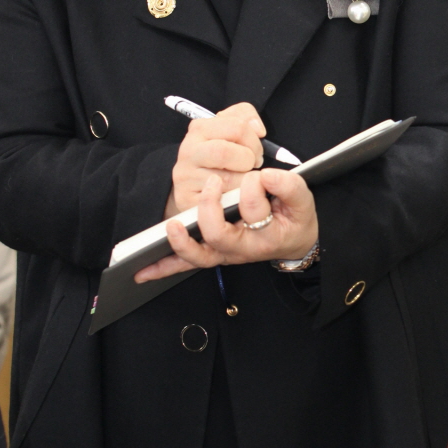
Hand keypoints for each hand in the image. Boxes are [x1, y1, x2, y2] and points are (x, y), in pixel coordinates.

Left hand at [135, 167, 318, 282]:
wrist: (296, 242)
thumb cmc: (296, 221)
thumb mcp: (303, 201)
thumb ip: (289, 186)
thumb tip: (265, 177)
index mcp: (264, 236)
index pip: (253, 210)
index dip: (254, 187)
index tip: (262, 175)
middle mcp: (240, 249)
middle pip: (217, 235)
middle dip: (210, 207)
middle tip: (215, 183)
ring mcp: (223, 253)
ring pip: (197, 256)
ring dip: (180, 243)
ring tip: (172, 226)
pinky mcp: (211, 252)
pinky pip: (185, 263)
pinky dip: (164, 267)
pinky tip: (144, 271)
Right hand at [167, 102, 265, 214]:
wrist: (196, 188)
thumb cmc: (220, 158)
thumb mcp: (230, 131)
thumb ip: (245, 118)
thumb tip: (258, 129)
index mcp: (200, 128)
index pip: (237, 126)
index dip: (254, 139)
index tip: (256, 149)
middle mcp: (188, 150)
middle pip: (226, 152)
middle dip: (249, 160)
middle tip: (253, 165)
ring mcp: (185, 176)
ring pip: (227, 179)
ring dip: (244, 181)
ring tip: (244, 180)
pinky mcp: (187, 200)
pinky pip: (222, 200)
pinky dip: (236, 198)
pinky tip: (236, 194)